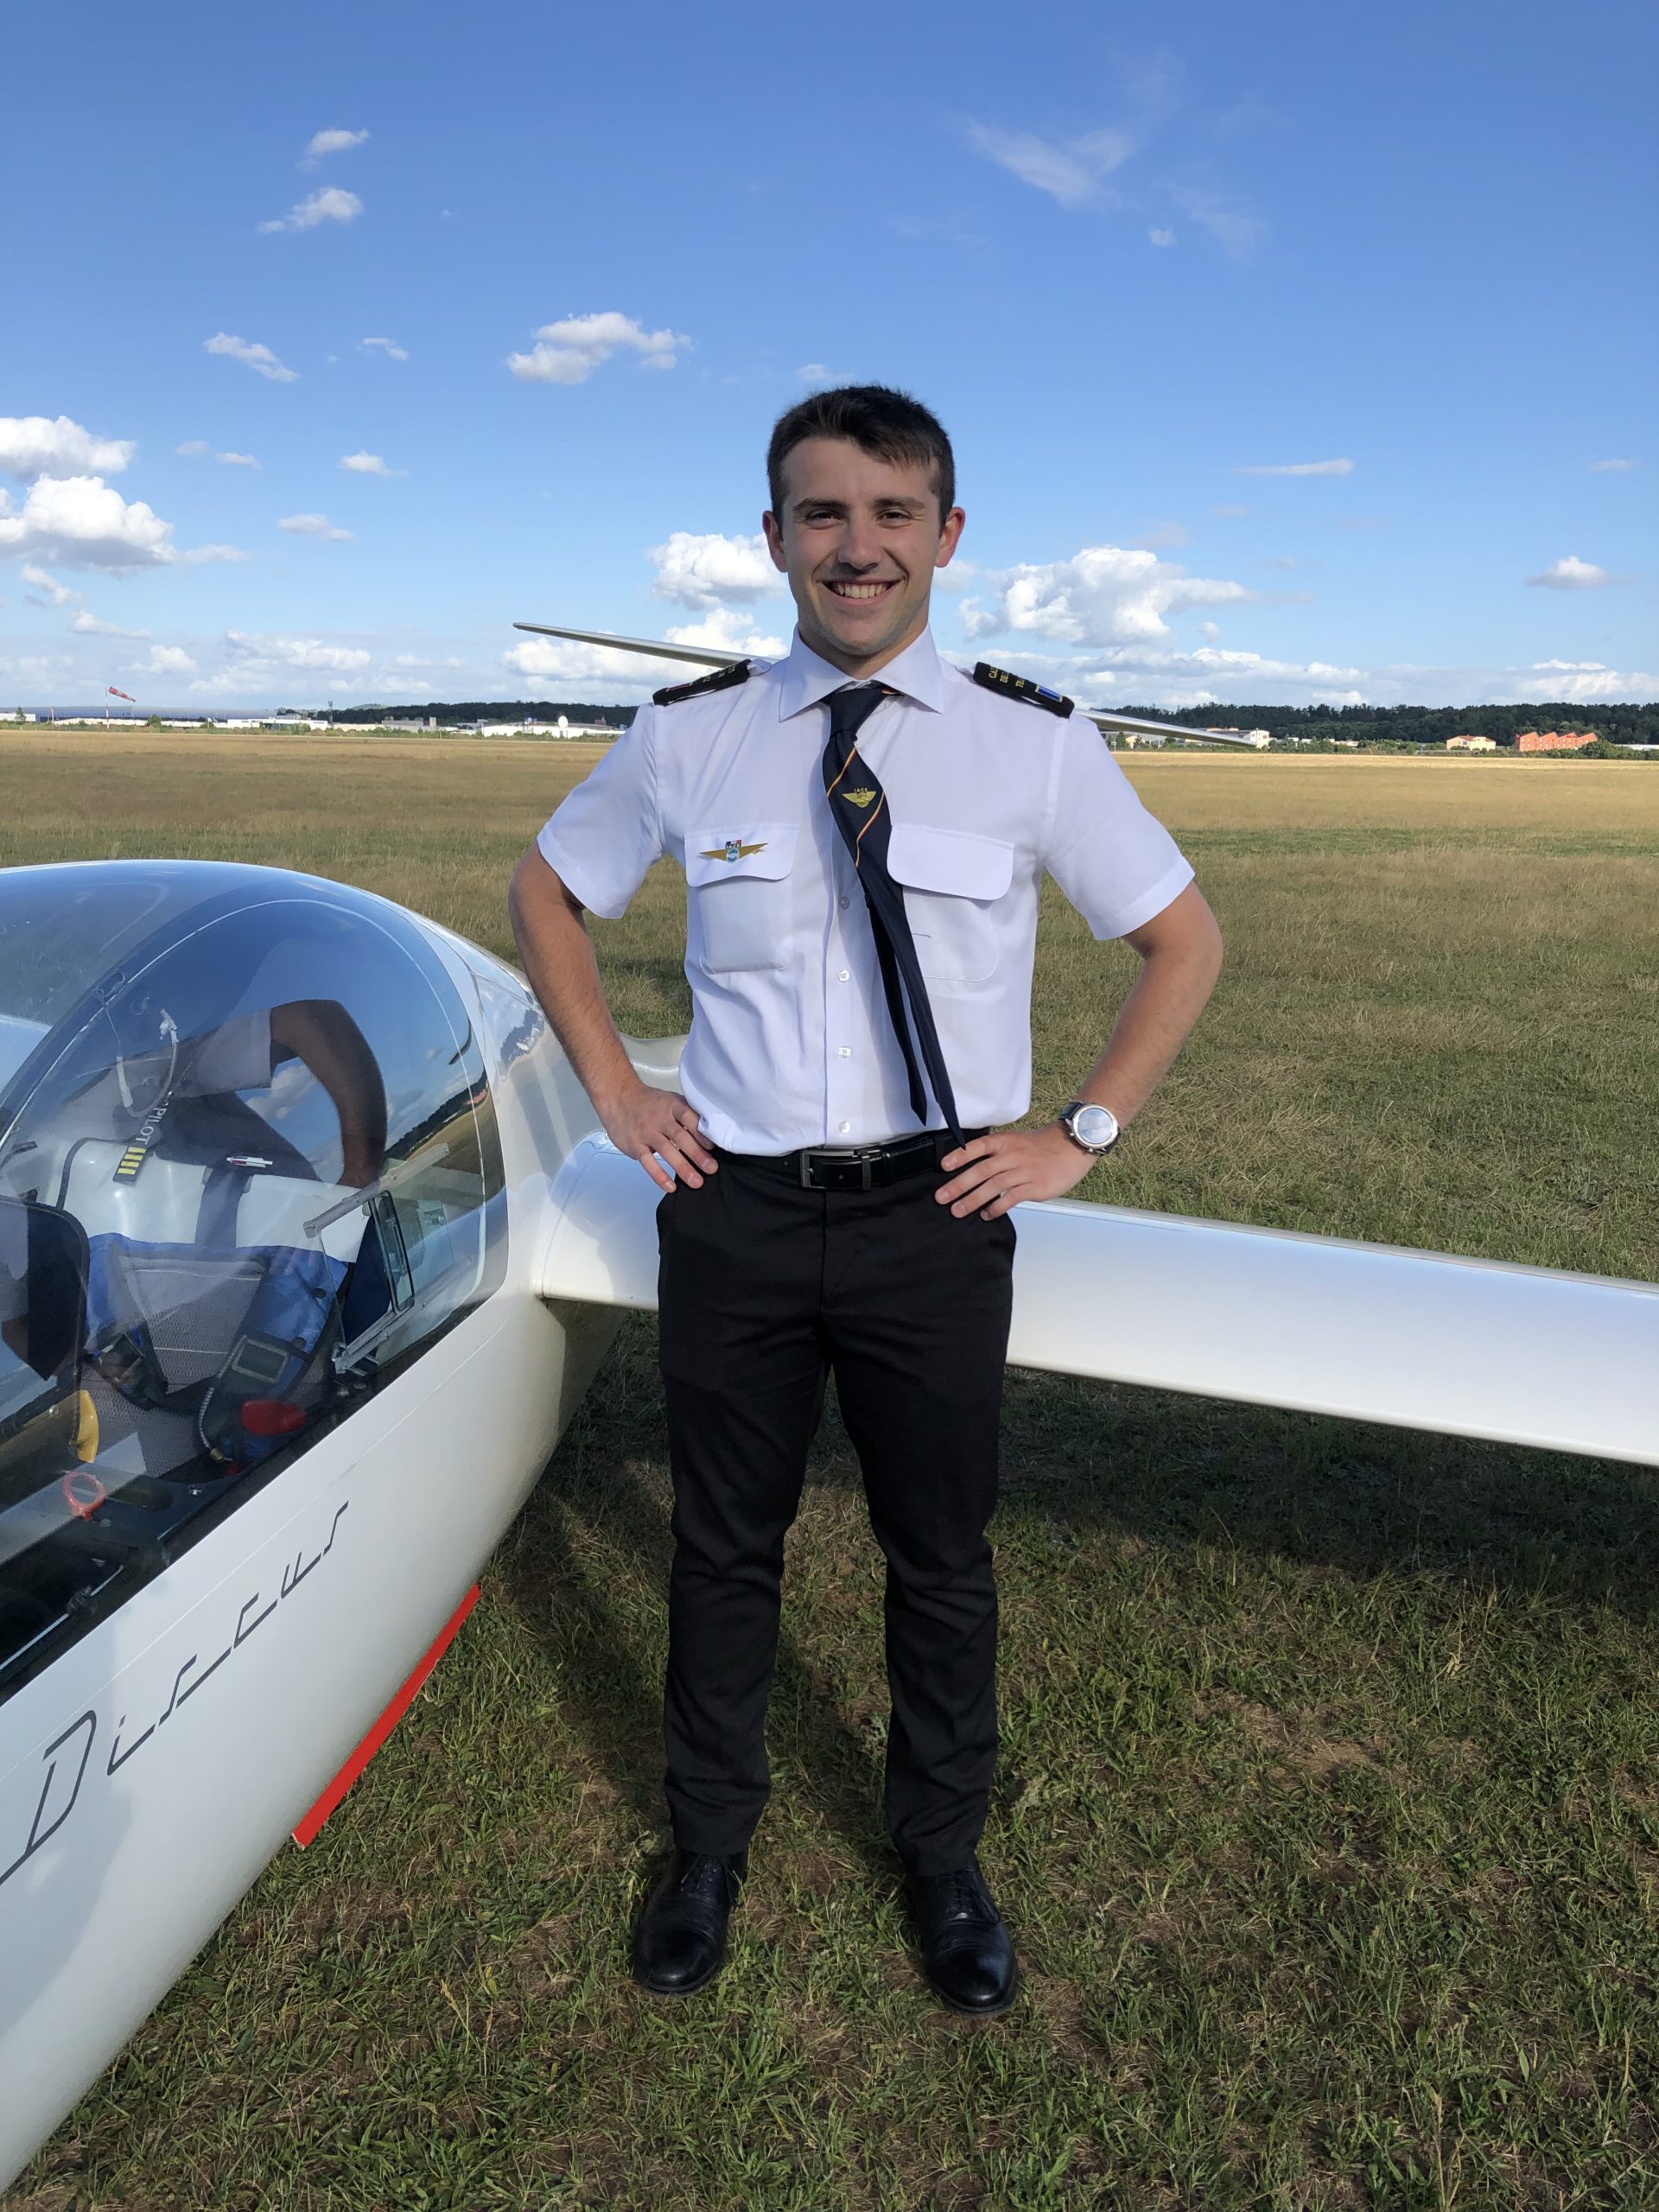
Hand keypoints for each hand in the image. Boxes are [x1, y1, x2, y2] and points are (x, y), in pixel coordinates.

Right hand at [600, 1081, 718, 1192]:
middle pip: (680, 1137)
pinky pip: (648, 1162)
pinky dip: (659, 1175)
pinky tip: (670, 1186)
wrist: (618, 1098)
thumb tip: (711, 1133)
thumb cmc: (648, 1102)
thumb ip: (688, 1115)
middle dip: (697, 1154)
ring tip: (696, 1182)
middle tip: (711, 1168)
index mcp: (672, 1106)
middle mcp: (660, 1119)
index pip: (689, 1118)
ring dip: (682, 1168)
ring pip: (666, 1151)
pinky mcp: (635, 1145)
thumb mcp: (670, 1101)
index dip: (701, 1132)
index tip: (713, 1146)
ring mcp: (646, 1132)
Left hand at [936, 1124, 1098, 1220]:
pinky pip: (1011, 1199)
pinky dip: (997, 1208)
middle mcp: (1012, 1156)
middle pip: (981, 1171)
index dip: (960, 1156)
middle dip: (958, 1185)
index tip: (943, 1166)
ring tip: (958, 1211)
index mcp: (1005, 1142)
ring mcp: (1023, 1172)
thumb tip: (973, 1167)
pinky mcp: (1034, 1187)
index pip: (978, 1147)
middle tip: (941, 1198)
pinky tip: (986, 1215)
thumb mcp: (1016, 1141)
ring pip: (993, 1187)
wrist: (1071, 1146)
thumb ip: (997, 1153)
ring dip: (973, 1200)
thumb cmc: (1041, 1146)